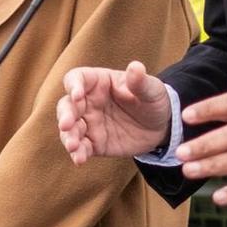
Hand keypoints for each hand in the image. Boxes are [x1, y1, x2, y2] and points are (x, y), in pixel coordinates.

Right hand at [57, 61, 172, 163]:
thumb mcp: (152, 90)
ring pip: (69, 129)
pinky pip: (81, 148)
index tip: (77, 95)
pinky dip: (77, 153)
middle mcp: (88, 102)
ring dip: (67, 136)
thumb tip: (135, 67)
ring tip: (73, 145)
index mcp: (98, 82)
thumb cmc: (153, 100)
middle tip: (67, 125)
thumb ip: (140, 81)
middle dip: (65, 115)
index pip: (77, 78)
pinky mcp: (94, 143)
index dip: (73, 85)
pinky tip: (79, 159)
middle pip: (67, 105)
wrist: (162, 128)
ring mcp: (89, 123)